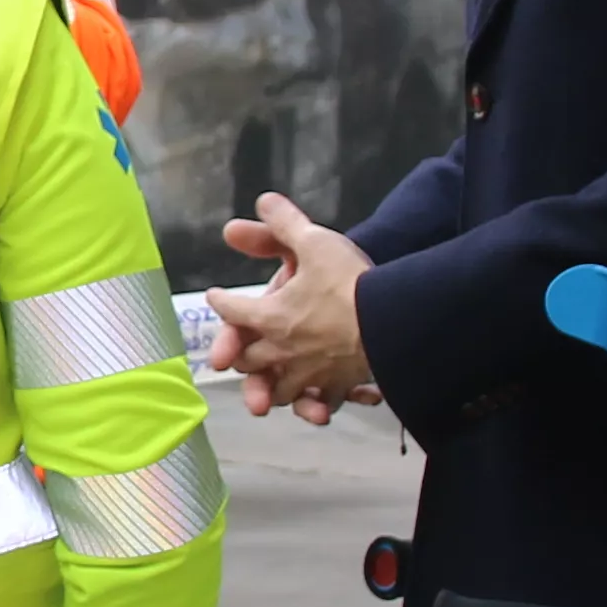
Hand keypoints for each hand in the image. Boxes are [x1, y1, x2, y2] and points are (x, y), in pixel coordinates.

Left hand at [199, 193, 379, 425]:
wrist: (392, 321)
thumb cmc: (348, 282)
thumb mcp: (314, 242)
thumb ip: (286, 223)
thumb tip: (262, 200)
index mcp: (270, 317)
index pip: (232, 311)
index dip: (220, 302)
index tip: (214, 297)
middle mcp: (281, 352)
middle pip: (248, 361)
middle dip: (240, 353)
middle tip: (236, 349)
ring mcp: (308, 376)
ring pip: (277, 390)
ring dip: (270, 386)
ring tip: (271, 383)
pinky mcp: (336, 388)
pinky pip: (319, 402)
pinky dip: (316, 404)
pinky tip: (319, 405)